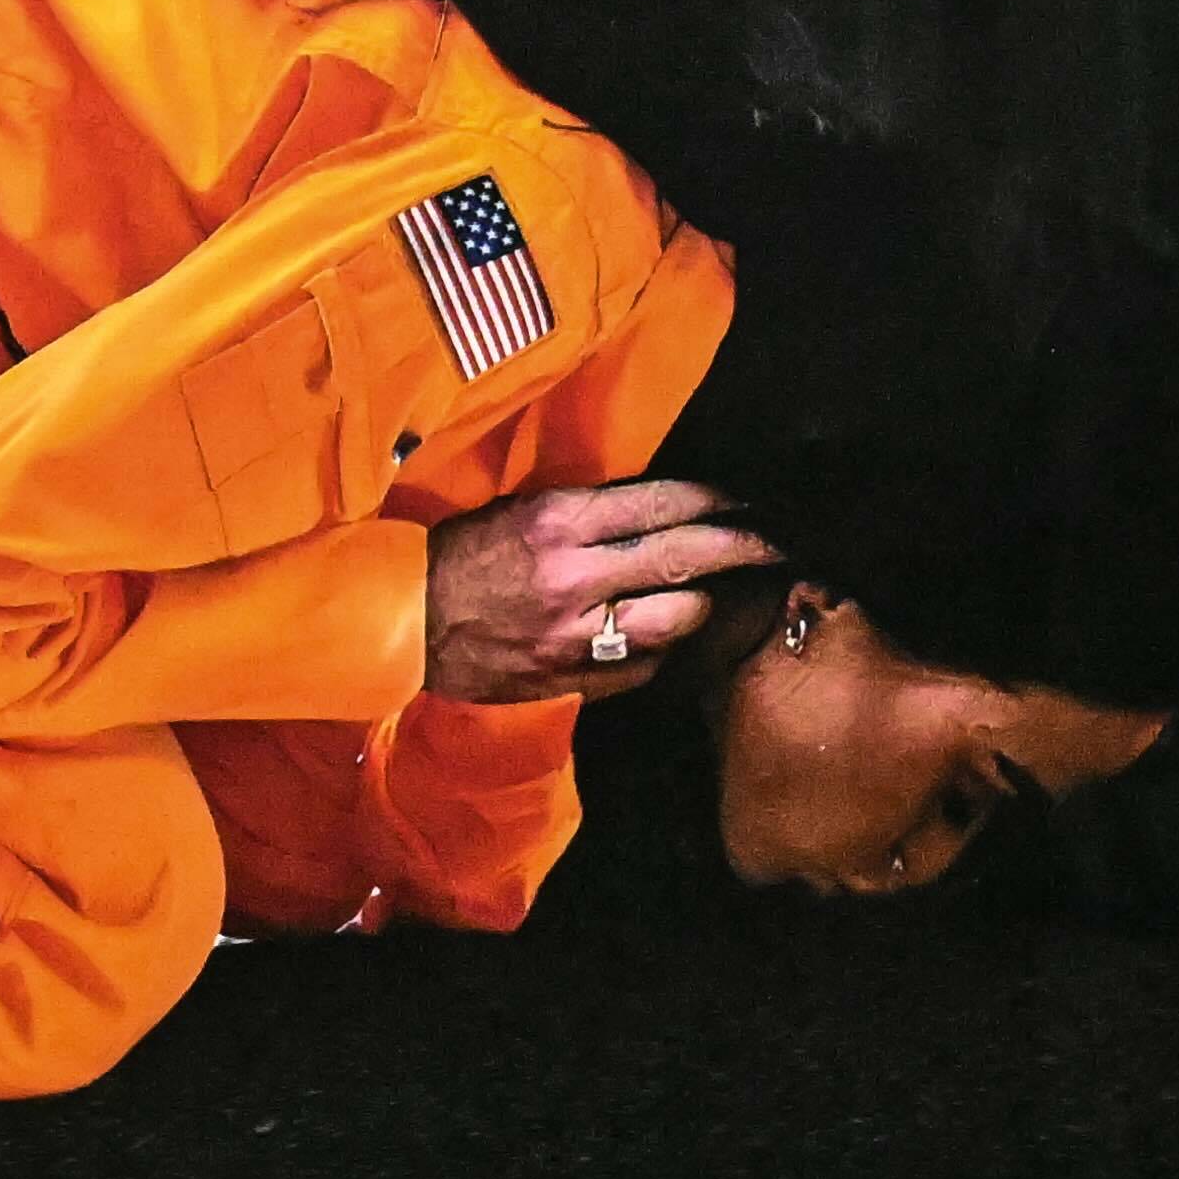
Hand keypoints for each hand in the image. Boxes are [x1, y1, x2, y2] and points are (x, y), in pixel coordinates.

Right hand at [423, 478, 777, 703]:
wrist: (404, 621)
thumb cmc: (456, 555)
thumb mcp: (516, 514)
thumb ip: (583, 517)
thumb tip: (652, 513)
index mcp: (557, 522)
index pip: (660, 504)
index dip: (713, 502)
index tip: (743, 502)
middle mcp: (577, 574)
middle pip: (686, 558)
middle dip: (740, 547)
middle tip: (774, 542)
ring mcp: (580, 632)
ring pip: (678, 617)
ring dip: (697, 602)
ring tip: (702, 593)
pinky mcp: (576, 677)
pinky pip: (645, 664)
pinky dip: (655, 648)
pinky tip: (650, 636)